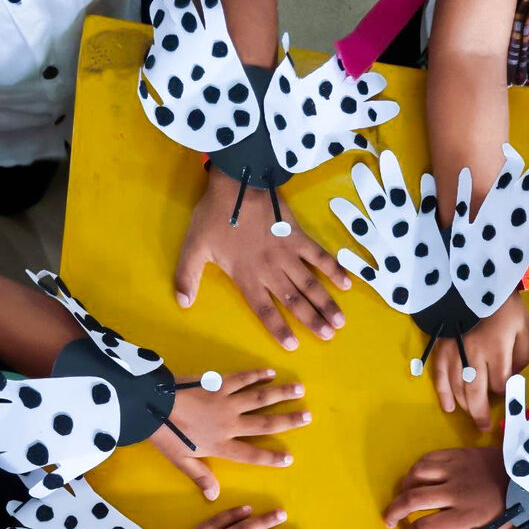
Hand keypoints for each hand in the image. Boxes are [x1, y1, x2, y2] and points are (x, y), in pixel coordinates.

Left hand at [149, 368, 310, 498]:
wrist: (151, 403)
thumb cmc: (164, 434)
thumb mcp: (181, 460)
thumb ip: (200, 476)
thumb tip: (213, 496)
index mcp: (221, 444)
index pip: (252, 454)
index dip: (272, 457)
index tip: (289, 458)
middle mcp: (230, 423)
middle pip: (265, 423)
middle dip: (289, 421)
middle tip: (307, 416)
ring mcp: (226, 401)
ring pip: (260, 397)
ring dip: (281, 393)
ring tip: (299, 389)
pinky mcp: (218, 383)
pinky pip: (243, 378)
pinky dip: (257, 374)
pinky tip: (270, 373)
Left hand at [175, 168, 350, 349]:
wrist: (236, 183)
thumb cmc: (214, 216)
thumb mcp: (193, 248)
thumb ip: (187, 277)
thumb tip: (182, 304)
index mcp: (246, 276)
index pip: (264, 309)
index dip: (278, 328)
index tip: (293, 346)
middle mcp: (270, 270)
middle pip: (293, 300)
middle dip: (311, 321)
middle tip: (328, 337)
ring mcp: (287, 254)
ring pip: (310, 284)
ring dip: (326, 303)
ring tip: (339, 322)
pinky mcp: (298, 236)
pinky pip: (319, 256)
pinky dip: (333, 269)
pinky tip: (346, 284)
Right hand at [383, 447, 507, 528]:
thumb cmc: (514, 513)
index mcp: (466, 516)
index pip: (426, 527)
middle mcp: (456, 492)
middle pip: (412, 500)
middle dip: (394, 512)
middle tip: (388, 520)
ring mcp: (456, 470)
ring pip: (416, 476)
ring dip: (404, 488)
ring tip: (404, 497)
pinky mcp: (458, 454)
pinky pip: (427, 459)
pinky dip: (416, 469)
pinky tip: (417, 478)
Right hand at [432, 292, 528, 429]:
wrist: (473, 282)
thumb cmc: (503, 306)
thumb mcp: (524, 326)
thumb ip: (523, 354)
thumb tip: (514, 375)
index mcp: (498, 349)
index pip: (500, 383)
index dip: (503, 392)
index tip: (505, 392)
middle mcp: (475, 355)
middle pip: (476, 393)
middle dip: (481, 413)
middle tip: (484, 426)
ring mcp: (455, 353)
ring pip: (457, 388)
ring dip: (464, 406)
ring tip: (471, 416)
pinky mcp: (442, 349)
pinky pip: (439, 376)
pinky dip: (443, 393)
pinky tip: (448, 407)